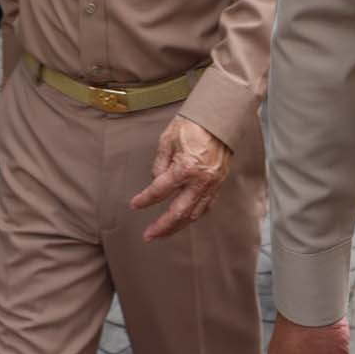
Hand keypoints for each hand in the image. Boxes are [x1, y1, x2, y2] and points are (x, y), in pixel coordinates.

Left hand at [129, 116, 231, 241]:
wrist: (220, 117)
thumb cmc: (193, 124)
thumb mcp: (167, 140)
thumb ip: (160, 164)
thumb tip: (156, 181)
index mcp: (185, 168)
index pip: (160, 191)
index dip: (145, 199)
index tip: (135, 204)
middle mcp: (200, 180)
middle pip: (178, 212)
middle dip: (162, 227)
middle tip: (148, 236)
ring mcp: (212, 184)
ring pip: (194, 214)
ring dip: (178, 226)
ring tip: (164, 233)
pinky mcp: (219, 183)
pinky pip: (207, 206)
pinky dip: (194, 215)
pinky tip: (185, 219)